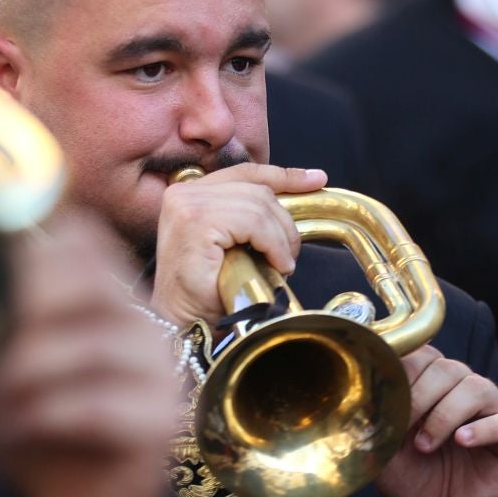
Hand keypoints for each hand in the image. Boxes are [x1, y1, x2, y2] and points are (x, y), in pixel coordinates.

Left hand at [0, 210, 182, 496]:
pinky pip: (101, 405)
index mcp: (111, 299)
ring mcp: (160, 374)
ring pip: (94, 346)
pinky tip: (19, 431)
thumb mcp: (10, 366)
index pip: (86, 244)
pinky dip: (48, 416)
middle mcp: (145, 326)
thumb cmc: (36, 432)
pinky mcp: (160, 424)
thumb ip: (13, 308)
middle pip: (92, 285)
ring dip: (31, 372)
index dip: (34, 254)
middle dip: (27, 312)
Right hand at [150, 164, 326, 328]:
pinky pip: (252, 223)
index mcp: (190, 192)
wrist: (181, 324)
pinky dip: (273, 244)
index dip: (284, 175)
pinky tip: (277, 264)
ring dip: (280, 238)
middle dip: (284, 221)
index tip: (316, 179)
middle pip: (256, 189)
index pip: (245, 172)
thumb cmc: (204, 291)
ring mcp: (188, 206)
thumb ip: (246, 217)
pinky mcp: (196, 223)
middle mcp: (184, 193)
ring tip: (283, 263)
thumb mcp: (229, 243)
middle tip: (291, 252)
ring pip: (258, 206)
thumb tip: (292, 197)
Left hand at [375, 346, 497, 496]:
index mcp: (431, 385)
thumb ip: (373, 424)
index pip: (422, 354)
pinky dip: (486, 428)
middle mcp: (462, 389)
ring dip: (446, 414)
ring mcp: (492, 410)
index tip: (385, 398)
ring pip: (477, 388)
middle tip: (404, 427)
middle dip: (420, 395)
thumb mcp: (383, 454)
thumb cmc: (413, 480)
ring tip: (425, 445)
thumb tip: (357, 398)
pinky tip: (463, 442)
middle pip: (447, 368)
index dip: (403, 370)